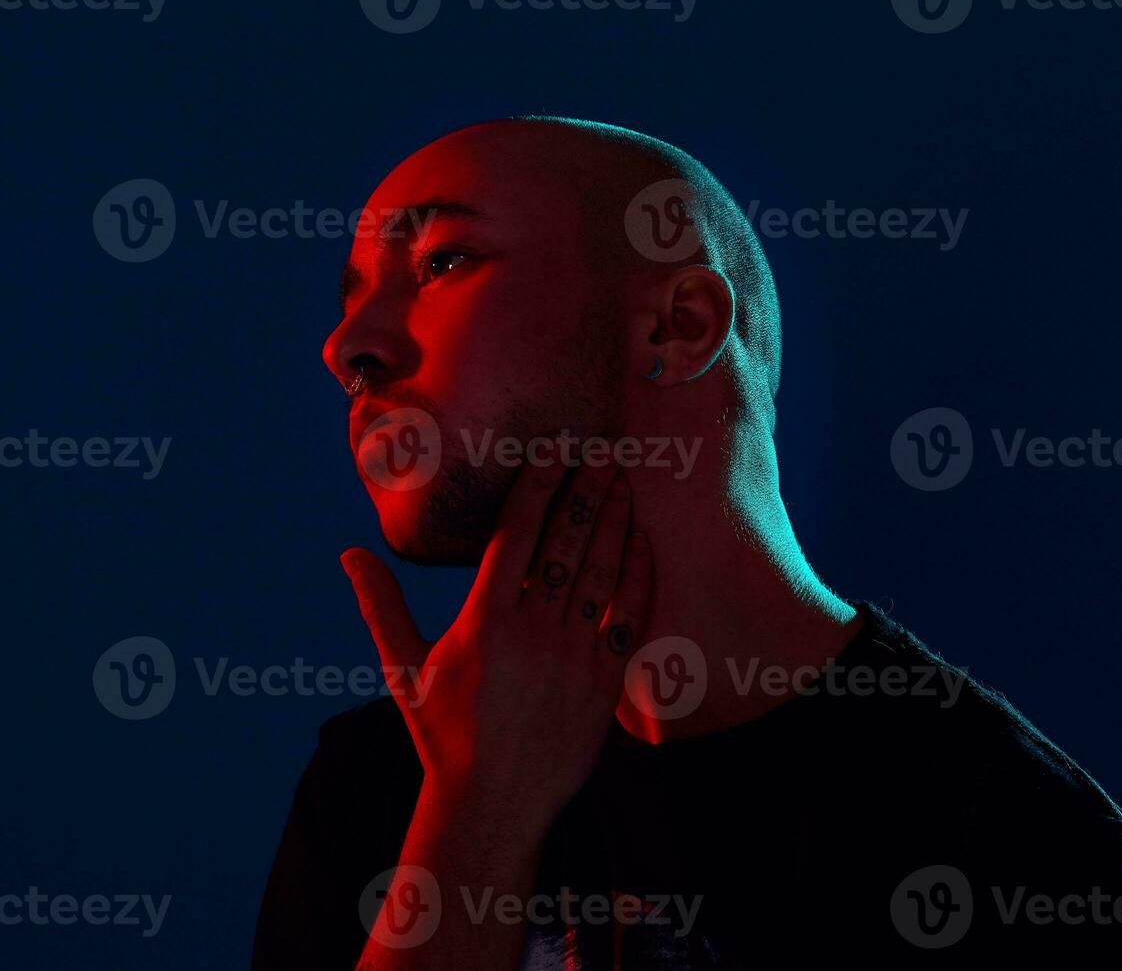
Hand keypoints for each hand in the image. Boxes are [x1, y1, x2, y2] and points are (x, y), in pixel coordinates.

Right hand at [340, 460, 653, 826]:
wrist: (493, 803)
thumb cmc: (443, 734)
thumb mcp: (403, 668)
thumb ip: (381, 605)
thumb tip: (349, 554)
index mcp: (484, 620)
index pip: (516, 533)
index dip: (538, 485)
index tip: (553, 450)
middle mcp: (533, 629)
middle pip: (566, 541)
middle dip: (584, 490)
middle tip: (601, 451)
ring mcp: (574, 653)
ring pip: (601, 569)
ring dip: (614, 519)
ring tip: (622, 481)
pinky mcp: (605, 679)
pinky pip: (630, 614)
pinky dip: (638, 573)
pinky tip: (640, 541)